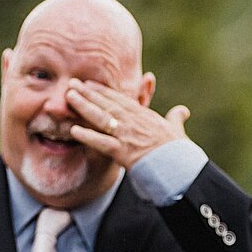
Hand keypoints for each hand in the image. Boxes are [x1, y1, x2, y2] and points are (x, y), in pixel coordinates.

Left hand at [65, 79, 188, 167]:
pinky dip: (87, 136)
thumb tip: (183, 111)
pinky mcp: (124, 152)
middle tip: (72, 83)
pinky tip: (73, 130)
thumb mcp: (177, 130)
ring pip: (102, 118)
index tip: (89, 84)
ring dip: (84, 106)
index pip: (120, 100)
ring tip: (69, 97)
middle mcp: (134, 122)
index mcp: (144, 116)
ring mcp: (127, 136)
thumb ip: (176, 118)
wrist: (180, 167)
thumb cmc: (179, 150)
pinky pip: (102, 143)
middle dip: (88, 93)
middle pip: (107, 104)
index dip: (103, 91)